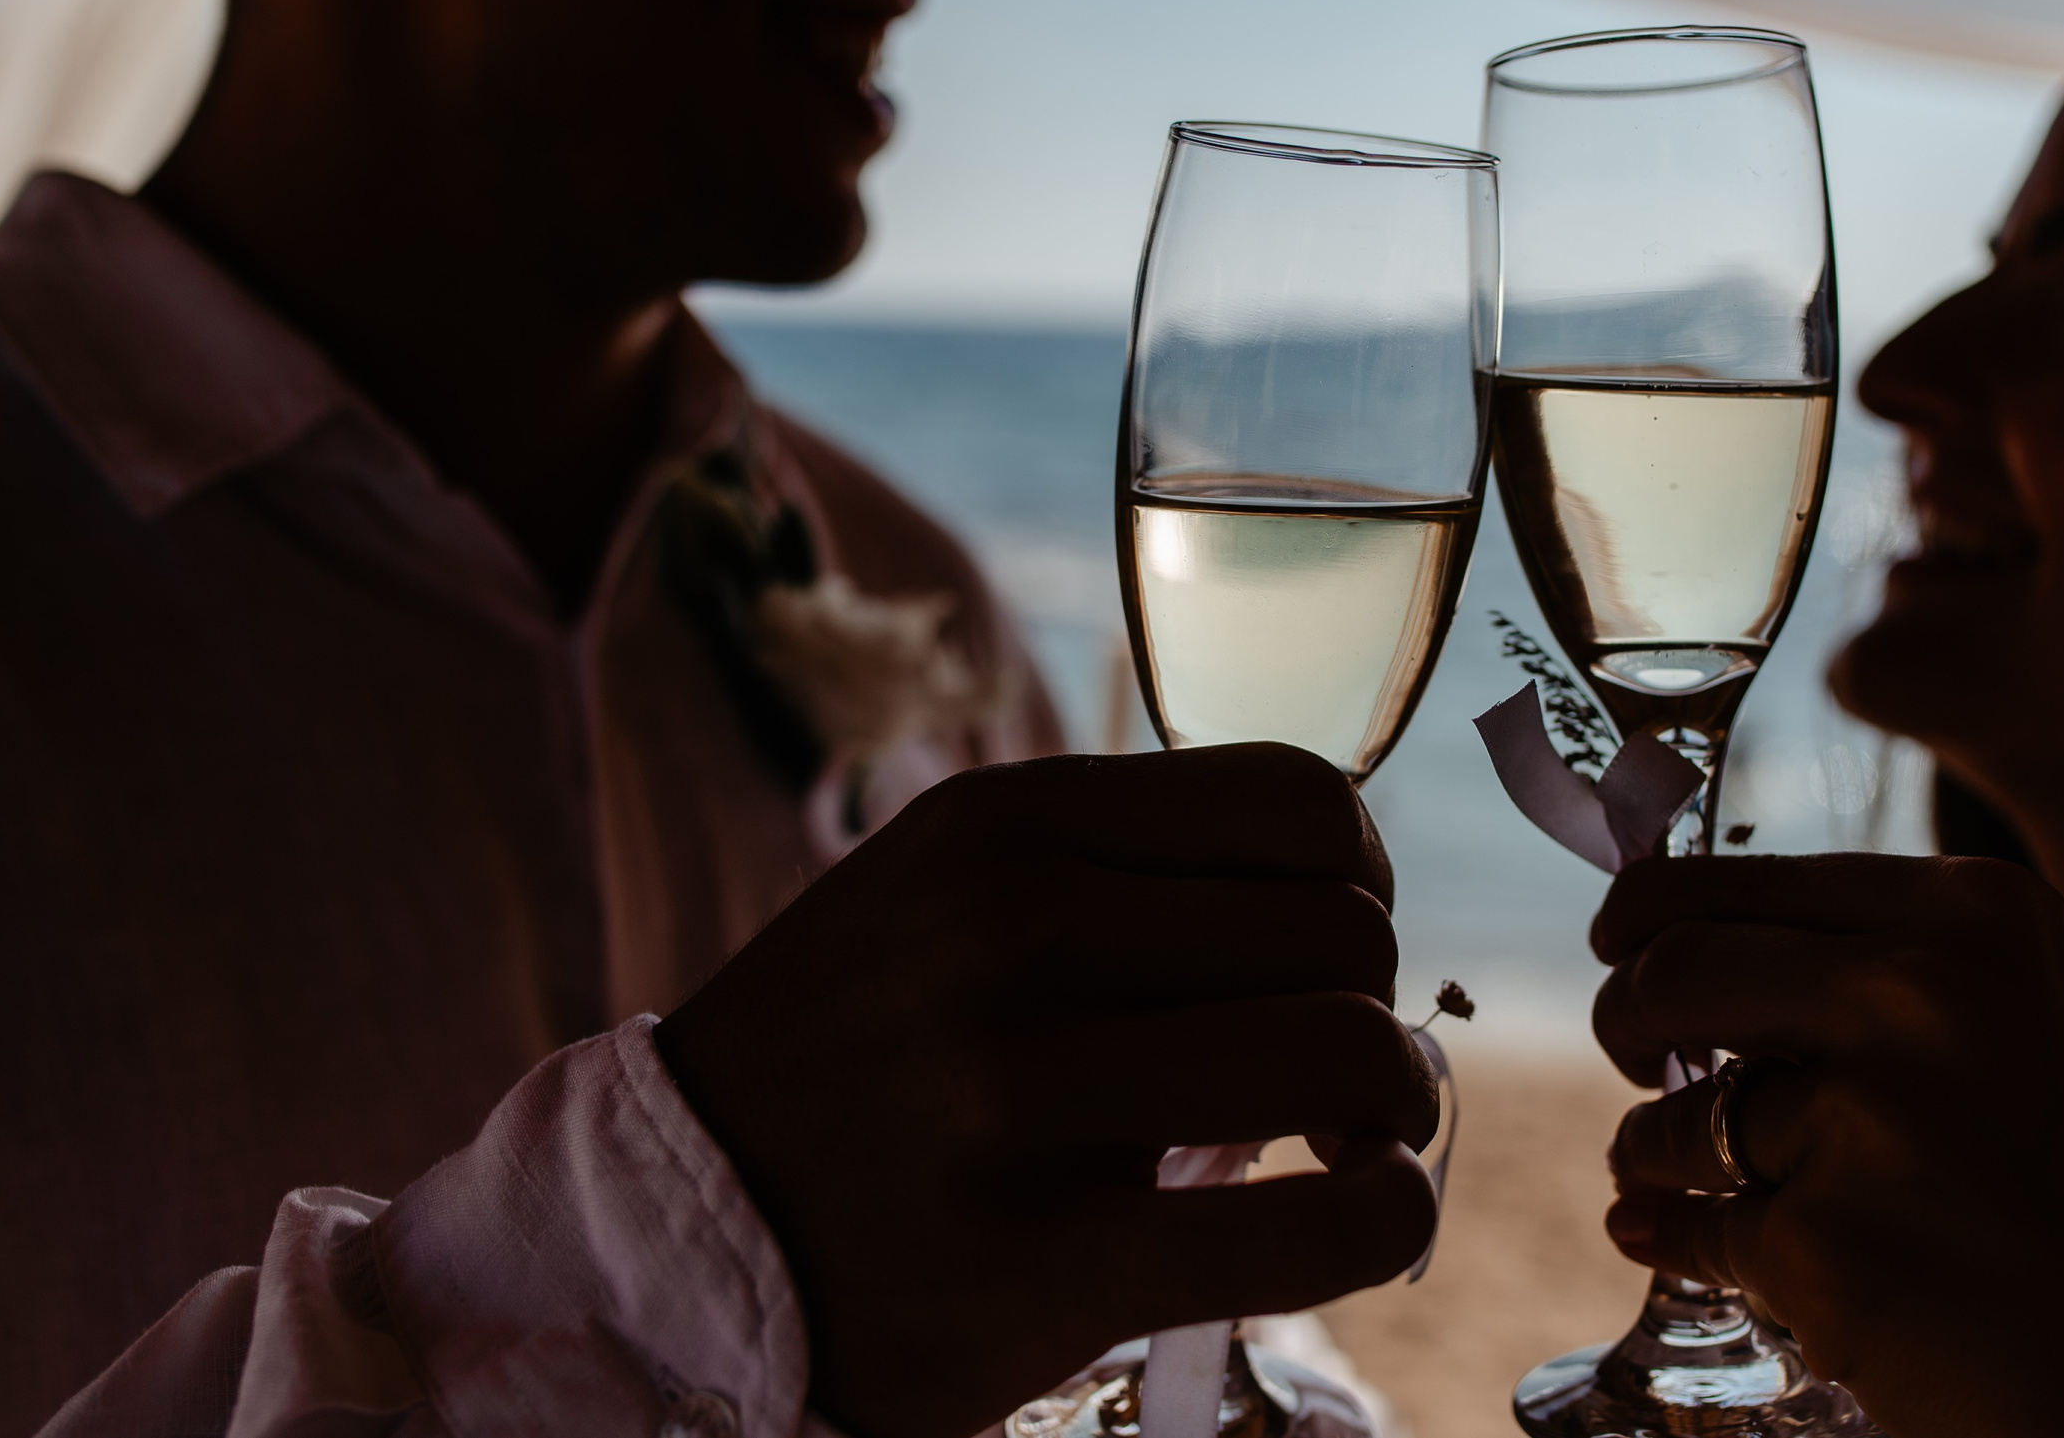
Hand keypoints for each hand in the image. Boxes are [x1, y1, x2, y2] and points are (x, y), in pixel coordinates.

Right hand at [654, 745, 1440, 1437]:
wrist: (668, 1239)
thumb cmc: (860, 1060)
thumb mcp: (953, 894)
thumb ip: (1126, 872)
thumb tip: (1353, 907)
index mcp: (1004, 824)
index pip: (1308, 802)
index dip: (1361, 885)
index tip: (1324, 959)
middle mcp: (1011, 931)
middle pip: (1344, 930)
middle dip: (1370, 1007)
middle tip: (1331, 1079)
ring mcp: (1020, 1093)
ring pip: (1351, 1052)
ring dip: (1394, 1109)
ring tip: (1344, 1147)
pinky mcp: (1043, 1261)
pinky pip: (1319, 1227)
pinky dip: (1386, 1220)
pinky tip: (1363, 1221)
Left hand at [1590, 853, 2063, 1437]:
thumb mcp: (2028, 1026)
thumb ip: (1882, 972)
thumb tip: (1666, 941)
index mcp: (1978, 915)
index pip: (1733, 883)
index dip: (1648, 917)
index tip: (1621, 944)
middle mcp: (1924, 993)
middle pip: (1673, 971)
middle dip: (1626, 1017)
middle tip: (1634, 1058)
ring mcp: (1875, 1118)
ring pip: (1674, 1116)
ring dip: (1657, 1154)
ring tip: (1696, 1183)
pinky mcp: (1832, 1245)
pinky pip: (1696, 1228)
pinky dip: (1686, 1243)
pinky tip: (1710, 1252)